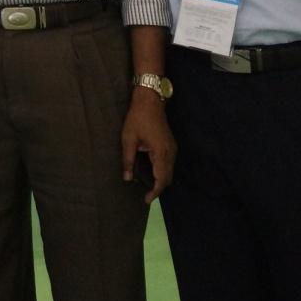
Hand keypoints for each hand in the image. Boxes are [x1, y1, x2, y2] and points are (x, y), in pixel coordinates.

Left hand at [121, 88, 175, 203]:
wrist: (150, 101)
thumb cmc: (137, 118)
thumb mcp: (128, 138)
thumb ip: (128, 159)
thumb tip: (127, 178)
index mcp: (161, 152)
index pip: (161, 178)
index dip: (155, 191)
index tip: (146, 199)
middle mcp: (170, 152)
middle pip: (168, 177)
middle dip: (158, 188)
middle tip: (145, 194)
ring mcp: (173, 148)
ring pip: (169, 171)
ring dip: (160, 179)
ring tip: (146, 184)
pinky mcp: (171, 145)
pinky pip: (168, 164)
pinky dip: (161, 171)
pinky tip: (150, 171)